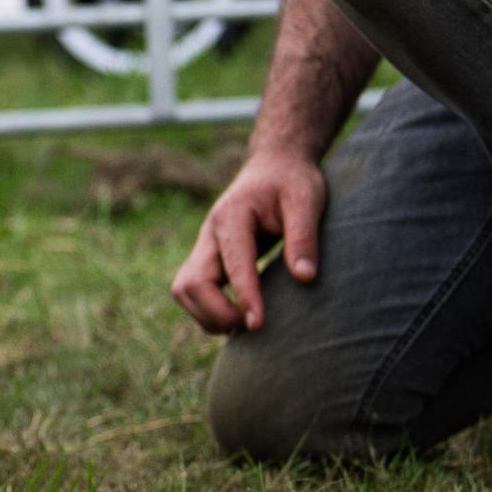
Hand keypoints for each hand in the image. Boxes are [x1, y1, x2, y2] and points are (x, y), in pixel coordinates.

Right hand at [170, 147, 327, 334]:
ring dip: (206, 314)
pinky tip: (238, 316)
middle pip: (190, 282)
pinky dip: (208, 310)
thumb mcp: (307, 201)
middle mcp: (210, 233)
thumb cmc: (292, 182)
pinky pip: (193, 290)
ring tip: (243, 325)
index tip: (259, 324)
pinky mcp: (208, 257)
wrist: (274, 165)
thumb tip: (304, 278)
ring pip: (184, 289)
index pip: (232, 263)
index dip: (244, 296)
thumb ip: (304, 238)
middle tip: (253, 326)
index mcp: (232, 216)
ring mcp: (205, 246)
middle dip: (215, 312)